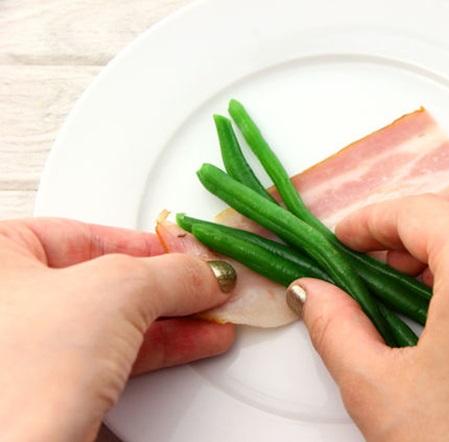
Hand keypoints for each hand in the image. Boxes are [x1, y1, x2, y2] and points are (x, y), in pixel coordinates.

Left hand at [0, 219, 236, 441]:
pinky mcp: (45, 392)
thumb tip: (205, 273)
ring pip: (112, 323)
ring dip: (170, 321)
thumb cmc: (20, 373)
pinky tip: (189, 344)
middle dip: (169, 288)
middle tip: (208, 288)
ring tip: (212, 318)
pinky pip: (110, 356)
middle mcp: (5, 302)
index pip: (88, 235)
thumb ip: (171, 274)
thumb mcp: (116, 292)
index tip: (192, 256)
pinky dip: (154, 350)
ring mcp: (23, 350)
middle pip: (106, 281)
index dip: (150, 245)